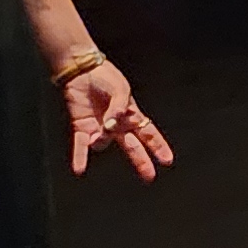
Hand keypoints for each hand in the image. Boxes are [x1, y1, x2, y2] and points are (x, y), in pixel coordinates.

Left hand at [59, 59, 172, 180]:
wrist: (81, 70)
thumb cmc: (105, 76)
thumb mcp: (121, 89)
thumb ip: (119, 108)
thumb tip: (112, 126)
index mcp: (131, 114)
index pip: (148, 133)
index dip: (158, 146)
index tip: (167, 160)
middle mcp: (117, 124)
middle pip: (132, 146)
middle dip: (141, 161)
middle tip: (149, 177)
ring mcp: (99, 126)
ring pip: (105, 143)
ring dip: (103, 139)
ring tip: (100, 130)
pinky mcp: (82, 126)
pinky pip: (81, 145)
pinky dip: (80, 157)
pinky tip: (79, 170)